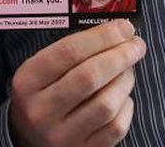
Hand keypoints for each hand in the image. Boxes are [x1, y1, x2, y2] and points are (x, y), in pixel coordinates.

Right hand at [9, 19, 143, 146]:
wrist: (31, 138)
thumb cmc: (44, 93)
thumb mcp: (42, 70)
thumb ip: (72, 51)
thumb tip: (118, 32)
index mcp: (28, 82)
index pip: (68, 52)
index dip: (102, 37)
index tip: (124, 28)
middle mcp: (41, 110)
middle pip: (89, 77)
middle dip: (120, 56)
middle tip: (137, 45)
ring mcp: (62, 135)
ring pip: (106, 104)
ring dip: (125, 80)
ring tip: (128, 69)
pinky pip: (115, 127)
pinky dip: (126, 106)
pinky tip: (122, 96)